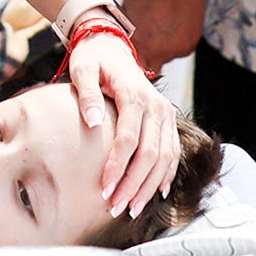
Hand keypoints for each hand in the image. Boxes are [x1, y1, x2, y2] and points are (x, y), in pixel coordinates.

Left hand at [65, 23, 178, 218]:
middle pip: (150, 154)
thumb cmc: (93, 60)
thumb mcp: (82, 68)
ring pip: (165, 158)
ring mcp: (165, 114)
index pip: (129, 139)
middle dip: (133, 184)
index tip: (103, 189)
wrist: (112, 47)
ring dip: (149, 186)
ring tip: (130, 208)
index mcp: (134, 95)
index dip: (118, 167)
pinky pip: (173, 152)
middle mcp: (156, 107)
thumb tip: (93, 122)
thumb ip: (86, 93)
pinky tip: (156, 193)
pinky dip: (166, 175)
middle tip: (115, 207)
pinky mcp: (167, 121)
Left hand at [122, 0, 210, 69]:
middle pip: (149, 69)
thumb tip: (124, 41)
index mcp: (138, 45)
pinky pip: (178, 49)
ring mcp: (176, 51)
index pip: (131, 70)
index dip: (130, 65)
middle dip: (146, 60)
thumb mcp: (127, 12)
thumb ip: (127, 32)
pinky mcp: (190, 46)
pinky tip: (174, 23)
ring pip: (165, 57)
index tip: (129, 61)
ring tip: (161, 25)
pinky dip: (176, 41)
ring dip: (162, 48)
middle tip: (145, 44)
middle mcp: (158, 53)